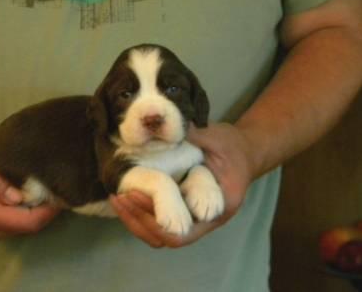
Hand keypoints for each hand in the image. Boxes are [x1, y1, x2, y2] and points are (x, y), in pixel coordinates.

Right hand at [0, 135, 60, 242]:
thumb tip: (17, 199)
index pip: (26, 221)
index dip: (48, 209)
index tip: (62, 188)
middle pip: (29, 226)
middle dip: (47, 209)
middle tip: (59, 185)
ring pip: (26, 227)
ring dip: (39, 210)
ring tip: (47, 186)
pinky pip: (18, 224)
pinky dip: (30, 211)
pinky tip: (34, 193)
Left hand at [110, 122, 254, 247]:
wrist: (244, 151)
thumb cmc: (234, 146)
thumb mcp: (217, 138)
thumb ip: (195, 135)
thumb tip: (164, 123)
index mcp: (217, 208)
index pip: (182, 232)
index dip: (155, 220)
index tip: (135, 196)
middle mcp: (203, 220)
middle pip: (165, 238)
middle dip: (139, 220)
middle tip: (120, 197)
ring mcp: (191, 216)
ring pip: (158, 234)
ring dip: (135, 220)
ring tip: (117, 197)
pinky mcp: (180, 208)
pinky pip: (158, 219)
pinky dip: (140, 211)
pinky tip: (124, 194)